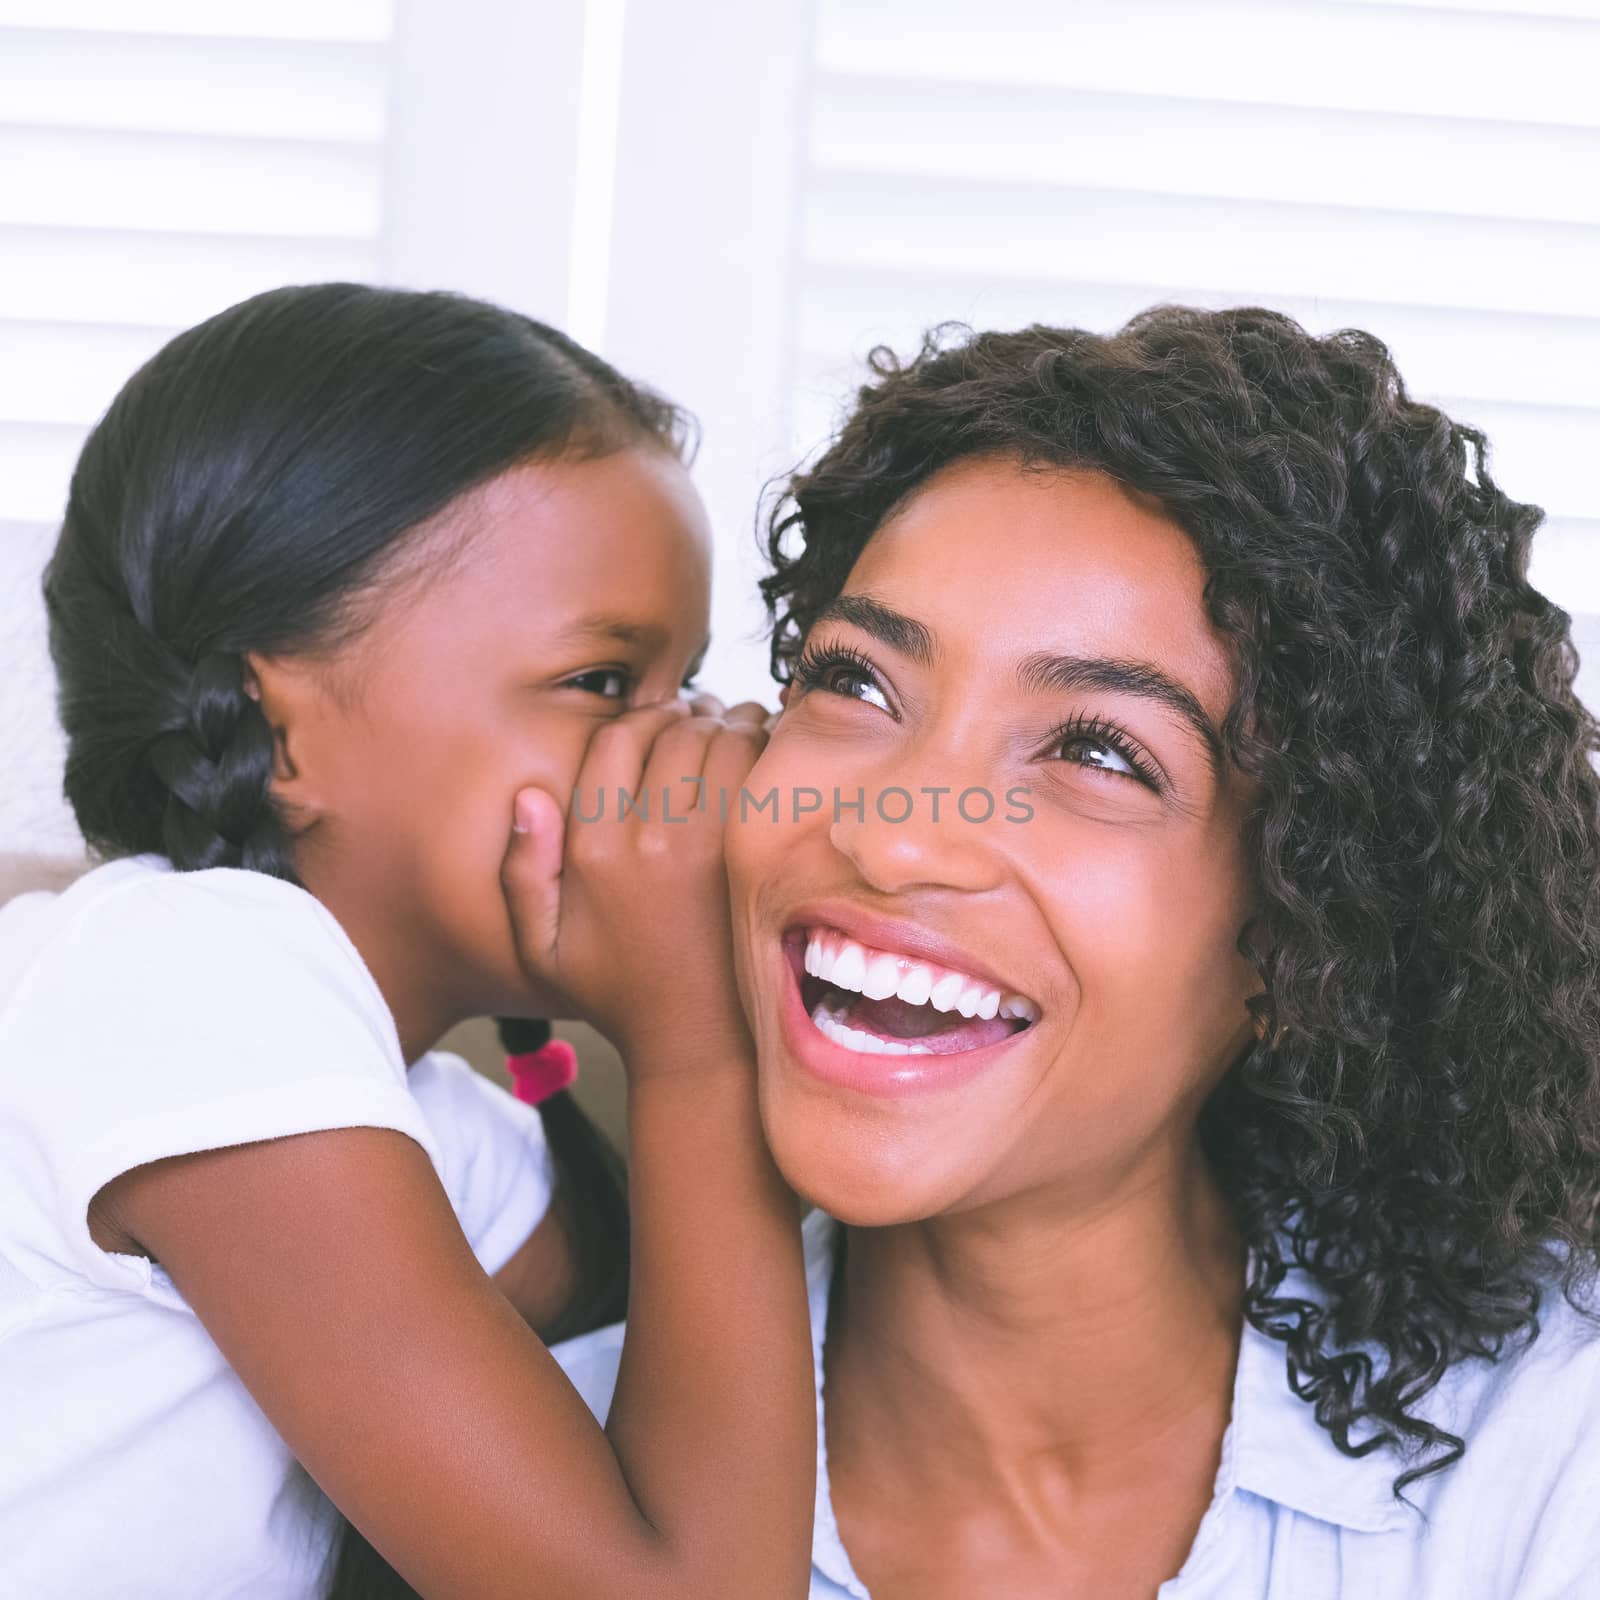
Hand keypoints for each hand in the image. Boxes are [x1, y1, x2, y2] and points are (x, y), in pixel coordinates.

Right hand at [500, 698, 768, 1070]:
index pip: (618, 739)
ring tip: (738, 733)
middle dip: (691, 717)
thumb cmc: (620, 992)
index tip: (662, 727)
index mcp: (592, 849)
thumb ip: (523, 871)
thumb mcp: (542, 947)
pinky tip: (766, 762)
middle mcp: (645, 837)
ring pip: (722, 738)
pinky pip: (761, 770)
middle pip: (674, 729)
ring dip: (733, 725)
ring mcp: (704, 843)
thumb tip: (528, 797)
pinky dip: (767, 752)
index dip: (642, 722)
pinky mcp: (752, 852)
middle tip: (707, 722)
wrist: (697, 1041)